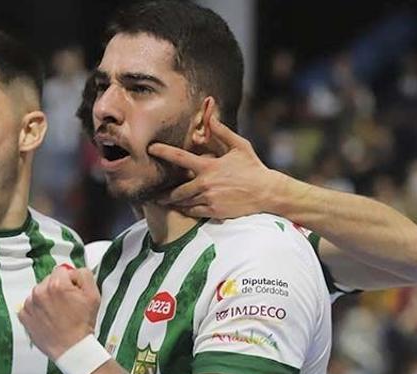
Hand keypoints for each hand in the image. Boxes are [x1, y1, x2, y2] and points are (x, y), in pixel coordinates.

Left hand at [19, 267, 100, 359]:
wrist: (72, 348)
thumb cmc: (81, 326)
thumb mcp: (94, 295)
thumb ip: (84, 275)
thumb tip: (75, 271)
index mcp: (57, 285)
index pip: (62, 271)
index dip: (70, 281)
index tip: (73, 291)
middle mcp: (40, 292)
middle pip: (49, 281)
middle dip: (58, 289)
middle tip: (68, 304)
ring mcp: (30, 305)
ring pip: (39, 292)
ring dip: (47, 299)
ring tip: (58, 313)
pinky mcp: (24, 315)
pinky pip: (30, 306)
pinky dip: (38, 310)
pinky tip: (48, 318)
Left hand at [147, 114, 286, 218]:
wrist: (267, 192)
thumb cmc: (253, 167)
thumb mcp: (239, 146)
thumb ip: (222, 132)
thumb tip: (211, 118)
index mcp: (209, 166)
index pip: (180, 158)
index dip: (163, 152)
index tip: (150, 149)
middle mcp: (206, 184)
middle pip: (177, 190)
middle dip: (165, 193)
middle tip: (155, 194)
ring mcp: (209, 199)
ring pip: (184, 202)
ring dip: (174, 202)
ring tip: (165, 201)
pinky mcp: (215, 211)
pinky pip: (194, 212)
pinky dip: (187, 210)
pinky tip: (183, 208)